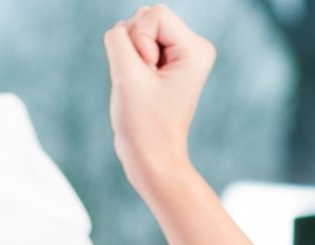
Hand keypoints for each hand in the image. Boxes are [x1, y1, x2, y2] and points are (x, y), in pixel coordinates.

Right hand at [103, 5, 216, 196]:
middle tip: (143, 84)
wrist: (152, 159)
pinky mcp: (165, 64)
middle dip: (133, 47)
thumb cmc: (143, 125)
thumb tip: (121, 29)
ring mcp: (180, 55)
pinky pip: (136, 46)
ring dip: (129, 57)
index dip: (139, 42)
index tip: (147, 75)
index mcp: (195, 48)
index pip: (153, 15)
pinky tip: (140, 88)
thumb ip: (119, 40)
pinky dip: (129, 64)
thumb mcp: (126, 77)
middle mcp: (193, 47)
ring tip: (141, 87)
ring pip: (137, 30)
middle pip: (146, 17)